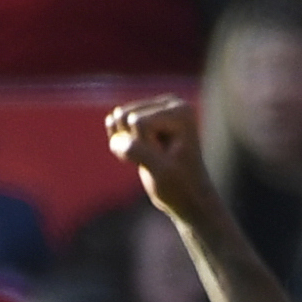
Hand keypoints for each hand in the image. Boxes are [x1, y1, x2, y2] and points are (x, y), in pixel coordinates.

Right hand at [104, 97, 222, 229]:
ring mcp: (157, 108)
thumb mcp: (160, 172)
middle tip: (159, 160)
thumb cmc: (179, 186)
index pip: (139, 123)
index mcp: (180, 111)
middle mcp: (171, 103)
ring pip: (119, 122)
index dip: (146, 147)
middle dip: (135, 144)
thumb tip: (114, 131)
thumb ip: (138, 151)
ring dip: (128, 146)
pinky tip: (141, 153)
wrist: (187, 199)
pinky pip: (115, 125)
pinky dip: (121, 144)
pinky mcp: (144, 116)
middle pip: (127, 118)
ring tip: (152, 158)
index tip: (166, 161)